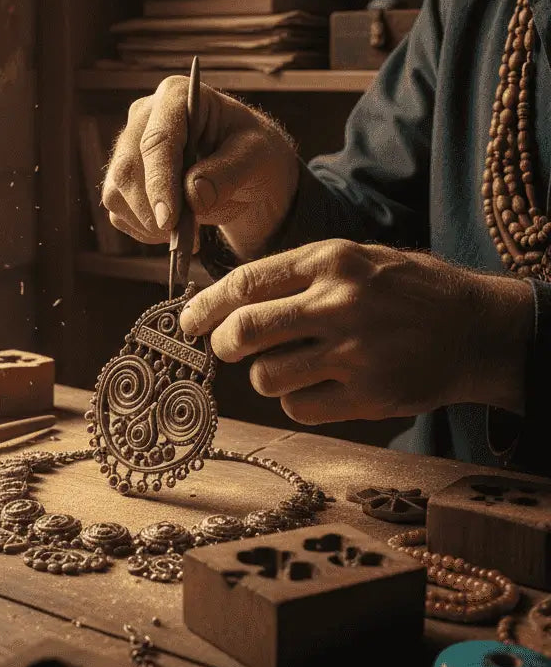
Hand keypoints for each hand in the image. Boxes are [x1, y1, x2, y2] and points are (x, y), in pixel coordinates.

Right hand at [101, 75, 299, 258]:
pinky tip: (173, 231)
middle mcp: (143, 118)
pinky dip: (144, 231)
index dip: (160, 181)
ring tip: (187, 234)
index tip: (170, 219)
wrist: (245, 171)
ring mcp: (127, 149)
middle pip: (127, 169)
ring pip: (116, 193)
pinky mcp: (122, 181)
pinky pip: (118, 212)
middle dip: (152, 211)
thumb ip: (228, 172)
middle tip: (185, 237)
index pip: (157, 139)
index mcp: (176, 96)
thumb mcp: (257, 156)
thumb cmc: (253, 151)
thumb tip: (193, 196)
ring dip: (148, 225)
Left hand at [178, 239, 533, 422]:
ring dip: (265, 375)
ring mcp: (354, 352)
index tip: (187, 321)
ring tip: (290, 365)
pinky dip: (297, 401)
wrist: (478, 328)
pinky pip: (298, 407)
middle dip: (223, 345)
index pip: (244, 283)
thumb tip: (227, 300)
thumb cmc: (406, 290)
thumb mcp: (355, 259)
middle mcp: (338, 304)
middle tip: (227, 348)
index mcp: (330, 261)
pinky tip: (319, 386)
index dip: (205, 306)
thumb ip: (296, 275)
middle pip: (245, 332)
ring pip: (266, 376)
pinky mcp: (368, 395)